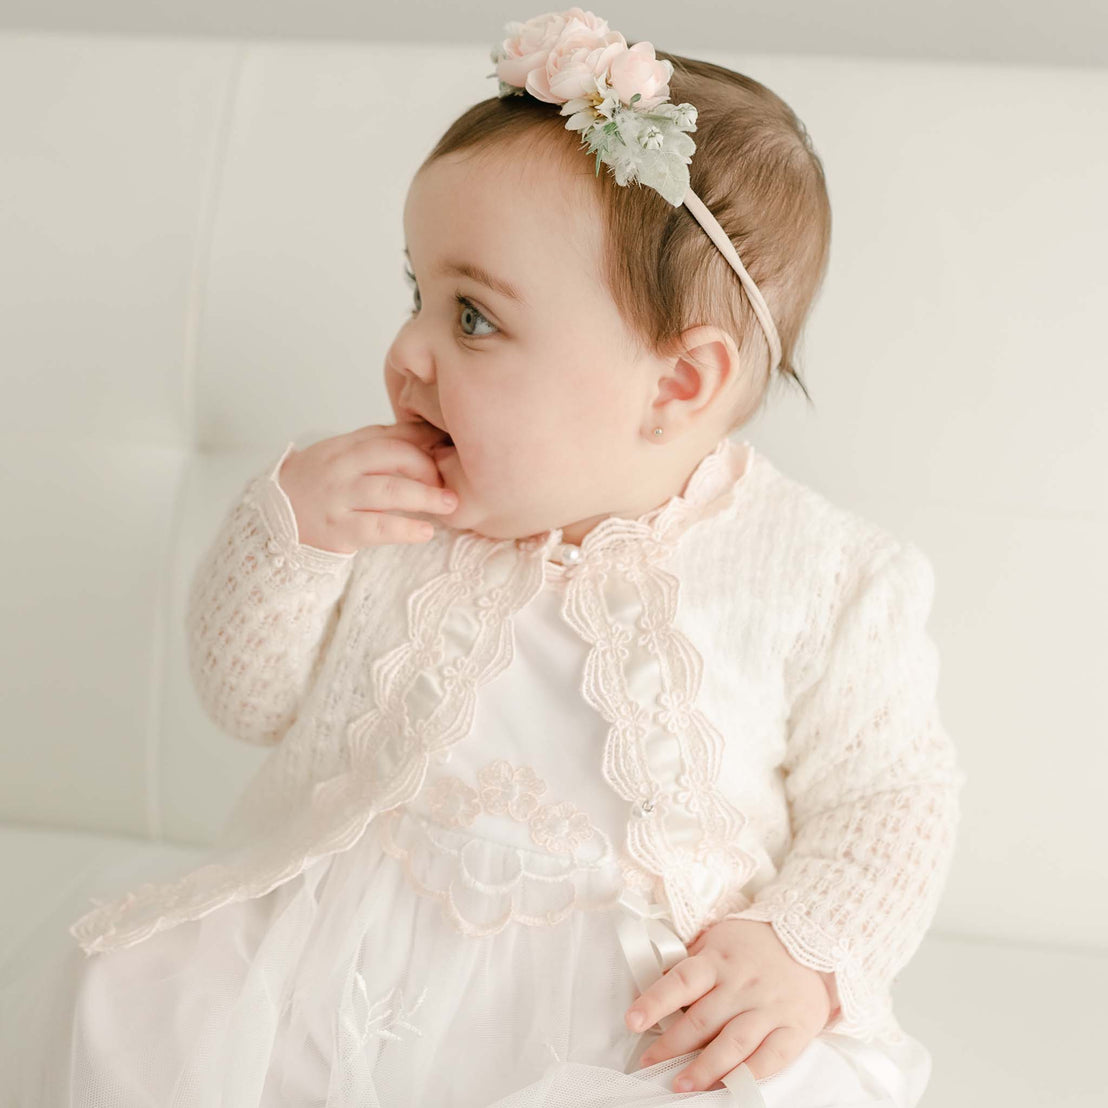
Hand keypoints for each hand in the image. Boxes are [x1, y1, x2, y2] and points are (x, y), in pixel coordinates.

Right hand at [276, 421, 457, 551]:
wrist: (272, 519)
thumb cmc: (318, 485)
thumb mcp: (341, 457)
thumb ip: (377, 445)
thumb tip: (427, 434)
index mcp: (344, 446)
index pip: (389, 435)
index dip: (422, 442)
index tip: (445, 453)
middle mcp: (341, 468)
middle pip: (392, 456)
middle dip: (427, 467)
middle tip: (448, 482)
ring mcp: (339, 498)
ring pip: (389, 490)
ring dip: (425, 496)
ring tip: (449, 503)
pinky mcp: (338, 530)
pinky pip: (377, 527)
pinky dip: (405, 529)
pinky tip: (425, 532)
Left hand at [625, 918, 836, 1091]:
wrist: (813, 941)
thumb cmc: (754, 945)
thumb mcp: (718, 941)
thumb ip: (692, 965)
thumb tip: (655, 986)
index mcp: (718, 961)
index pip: (681, 981)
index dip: (655, 1001)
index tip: (633, 1020)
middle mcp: (742, 985)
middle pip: (702, 1019)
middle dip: (672, 1046)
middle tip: (649, 1064)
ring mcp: (769, 1008)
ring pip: (733, 1043)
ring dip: (705, 1068)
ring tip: (682, 1085)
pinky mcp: (793, 1029)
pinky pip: (770, 1058)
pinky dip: (748, 1076)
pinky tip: (729, 1087)